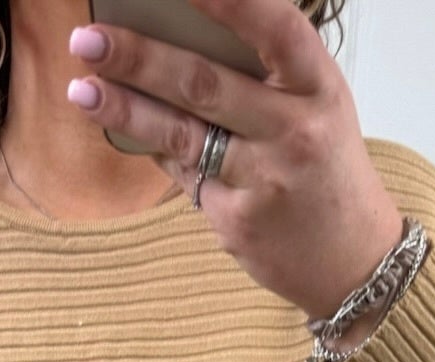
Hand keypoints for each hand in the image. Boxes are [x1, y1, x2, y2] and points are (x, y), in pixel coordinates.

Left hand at [65, 0, 404, 321]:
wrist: (354, 262)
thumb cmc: (327, 168)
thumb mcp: (318, 106)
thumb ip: (266, 73)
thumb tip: (178, 35)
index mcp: (320, 87)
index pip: (276, 29)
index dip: (230, 1)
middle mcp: (294, 130)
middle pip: (205, 84)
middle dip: (140, 57)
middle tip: (89, 39)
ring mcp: (263, 179)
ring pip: (182, 134)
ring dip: (125, 108)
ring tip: (81, 88)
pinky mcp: (236, 221)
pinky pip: (183, 174)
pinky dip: (153, 147)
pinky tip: (118, 125)